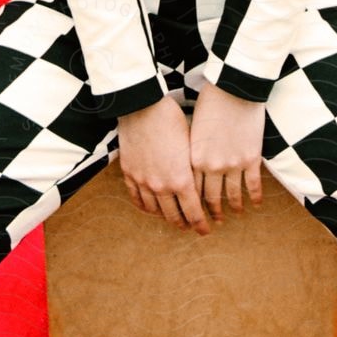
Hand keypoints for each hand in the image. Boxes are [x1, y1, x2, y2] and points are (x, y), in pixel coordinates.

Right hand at [116, 96, 211, 233]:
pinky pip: (137, 199)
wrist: (143, 105)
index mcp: (181, 180)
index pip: (193, 212)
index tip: (206, 230)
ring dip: (165, 217)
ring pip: (155, 211)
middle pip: (174, 216)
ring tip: (172, 217)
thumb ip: (193, 169)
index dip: (201, 224)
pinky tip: (151, 208)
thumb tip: (201, 183)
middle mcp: (161, 186)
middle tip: (191, 226)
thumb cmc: (171, 119)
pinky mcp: (130, 174)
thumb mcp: (190, 144)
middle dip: (185, 223)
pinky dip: (145, 207)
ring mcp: (143, 182)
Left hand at [188, 82, 265, 220]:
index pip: (192, 189)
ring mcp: (234, 164)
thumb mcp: (194, 127)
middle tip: (214, 222)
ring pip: (233, 196)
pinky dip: (254, 197)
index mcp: (194, 157)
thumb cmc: (211, 101)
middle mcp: (212, 166)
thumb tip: (192, 167)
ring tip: (235, 213)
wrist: (235, 86)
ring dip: (233, 208)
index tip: (195, 212)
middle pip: (211, 198)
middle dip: (212, 213)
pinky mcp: (252, 158)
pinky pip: (253, 185)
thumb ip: (193, 151)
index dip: (194, 203)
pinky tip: (255, 204)